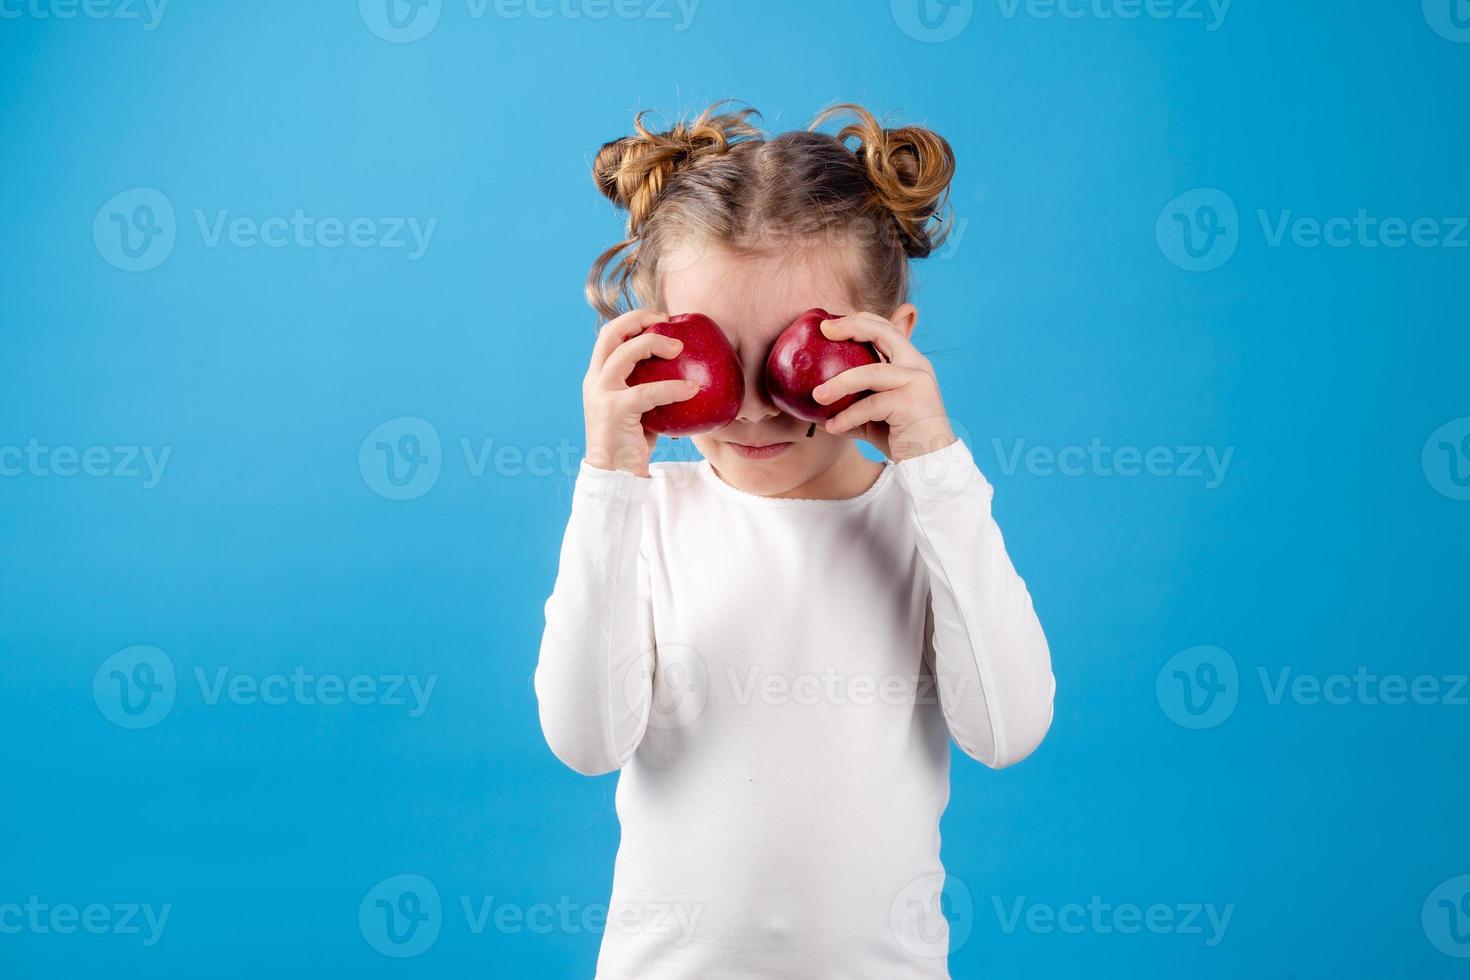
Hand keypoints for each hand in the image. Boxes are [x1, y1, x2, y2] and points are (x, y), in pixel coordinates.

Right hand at [582, 309, 700, 477]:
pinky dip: (673, 388)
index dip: (632, 320)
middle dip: (638, 318)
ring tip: (679, 348)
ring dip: (655, 343)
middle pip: (610, 333)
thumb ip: (651, 392)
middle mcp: (594, 381)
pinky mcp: (614, 410)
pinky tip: (693, 390)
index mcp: (597, 378)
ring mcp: (601, 394)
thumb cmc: (631, 445)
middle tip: (667, 321)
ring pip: (626, 353)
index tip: (659, 319)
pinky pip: (648, 391)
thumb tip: (687, 376)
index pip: (608, 336)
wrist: (614, 477)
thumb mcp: (640, 412)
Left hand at [811, 311, 956, 461]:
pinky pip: (869, 406)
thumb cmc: (900, 438)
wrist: (929, 464)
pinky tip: (832, 428)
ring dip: (839, 384)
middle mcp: (917, 365)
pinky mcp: (912, 403)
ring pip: (870, 373)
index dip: (857, 321)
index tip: (827, 326)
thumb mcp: (873, 415)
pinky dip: (847, 417)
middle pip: (883, 332)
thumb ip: (854, 401)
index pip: (885, 328)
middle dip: (851, 326)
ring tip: (817, 396)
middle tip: (824, 330)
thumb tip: (816, 399)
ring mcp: (917, 382)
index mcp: (910, 362)